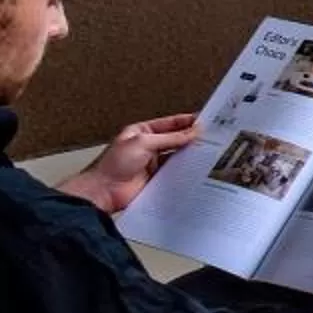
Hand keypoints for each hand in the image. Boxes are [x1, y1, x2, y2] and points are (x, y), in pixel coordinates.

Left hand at [60, 114, 200, 215]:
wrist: (103, 191)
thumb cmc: (114, 164)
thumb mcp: (143, 143)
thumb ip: (170, 138)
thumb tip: (191, 131)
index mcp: (141, 132)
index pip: (168, 124)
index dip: (185, 122)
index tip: (203, 121)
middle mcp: (147, 147)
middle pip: (174, 140)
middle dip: (190, 138)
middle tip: (209, 136)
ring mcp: (151, 164)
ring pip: (175, 157)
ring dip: (188, 155)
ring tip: (206, 151)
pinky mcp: (155, 180)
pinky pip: (173, 173)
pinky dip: (183, 171)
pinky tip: (194, 168)